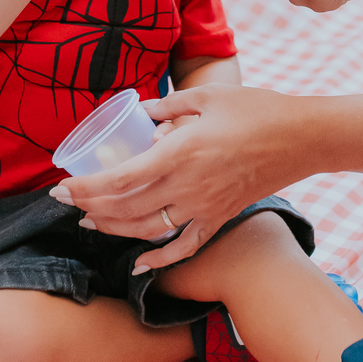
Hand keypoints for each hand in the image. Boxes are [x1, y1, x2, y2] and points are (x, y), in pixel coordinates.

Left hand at [48, 83, 299, 266]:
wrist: (301, 138)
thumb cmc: (256, 110)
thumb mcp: (208, 97)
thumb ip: (168, 105)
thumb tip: (140, 112)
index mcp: (180, 152)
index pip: (120, 179)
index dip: (85, 187)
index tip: (61, 186)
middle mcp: (187, 185)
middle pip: (126, 207)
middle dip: (89, 207)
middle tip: (65, 202)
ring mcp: (204, 206)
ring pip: (147, 230)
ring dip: (114, 229)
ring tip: (90, 221)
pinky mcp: (219, 217)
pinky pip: (184, 246)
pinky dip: (159, 260)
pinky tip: (138, 264)